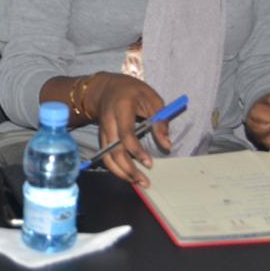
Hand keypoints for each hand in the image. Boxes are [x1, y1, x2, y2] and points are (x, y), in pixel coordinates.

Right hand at [86, 72, 170, 186]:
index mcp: (121, 108)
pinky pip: (106, 157)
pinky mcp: (102, 139)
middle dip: (128, 169)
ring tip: (137, 182)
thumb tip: (167, 145)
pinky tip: (129, 176)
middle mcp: (108, 122)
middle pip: (114, 150)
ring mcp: (103, 131)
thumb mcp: (152, 98)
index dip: (136, 150)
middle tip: (144, 181)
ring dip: (121, 173)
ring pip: (107, 157)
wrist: (106, 88)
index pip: (125, 133)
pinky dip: (116, 169)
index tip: (149, 163)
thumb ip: (160, 120)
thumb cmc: (133, 91)